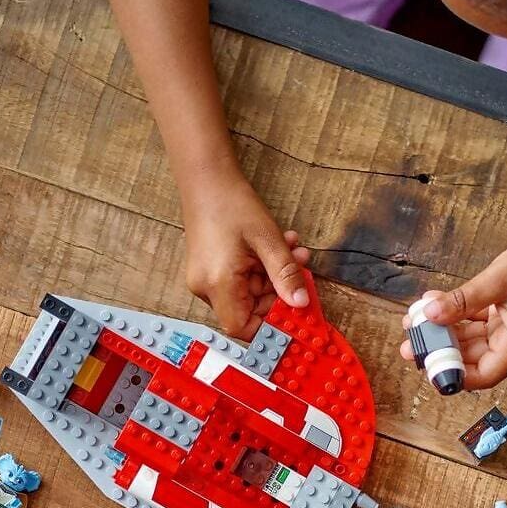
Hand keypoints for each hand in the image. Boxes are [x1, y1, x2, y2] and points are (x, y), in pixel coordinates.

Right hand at [182, 173, 310, 336]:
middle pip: (249, 310)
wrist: (205, 178)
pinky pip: (241, 280)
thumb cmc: (231, 203)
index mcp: (218, 284)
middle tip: (301, 269)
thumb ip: (285, 274)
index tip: (295, 316)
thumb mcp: (268, 239)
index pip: (242, 328)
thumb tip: (301, 303)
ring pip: (249, 293)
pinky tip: (278, 246)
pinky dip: (261, 268)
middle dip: (279, 292)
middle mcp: (207, 288)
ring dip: (274, 275)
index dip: (270, 328)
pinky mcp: (210, 271)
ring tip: (293, 249)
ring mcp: (206, 280)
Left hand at [400, 229, 506, 389]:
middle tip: (410, 341)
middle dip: (441, 349)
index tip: (426, 363)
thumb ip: (462, 301)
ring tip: (417, 318)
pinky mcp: (506, 316)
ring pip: (470, 339)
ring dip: (445, 330)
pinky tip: (434, 302)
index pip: (483, 375)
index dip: (453, 374)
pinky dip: (456, 315)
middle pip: (472, 359)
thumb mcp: (497, 281)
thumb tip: (430, 315)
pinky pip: (476, 322)